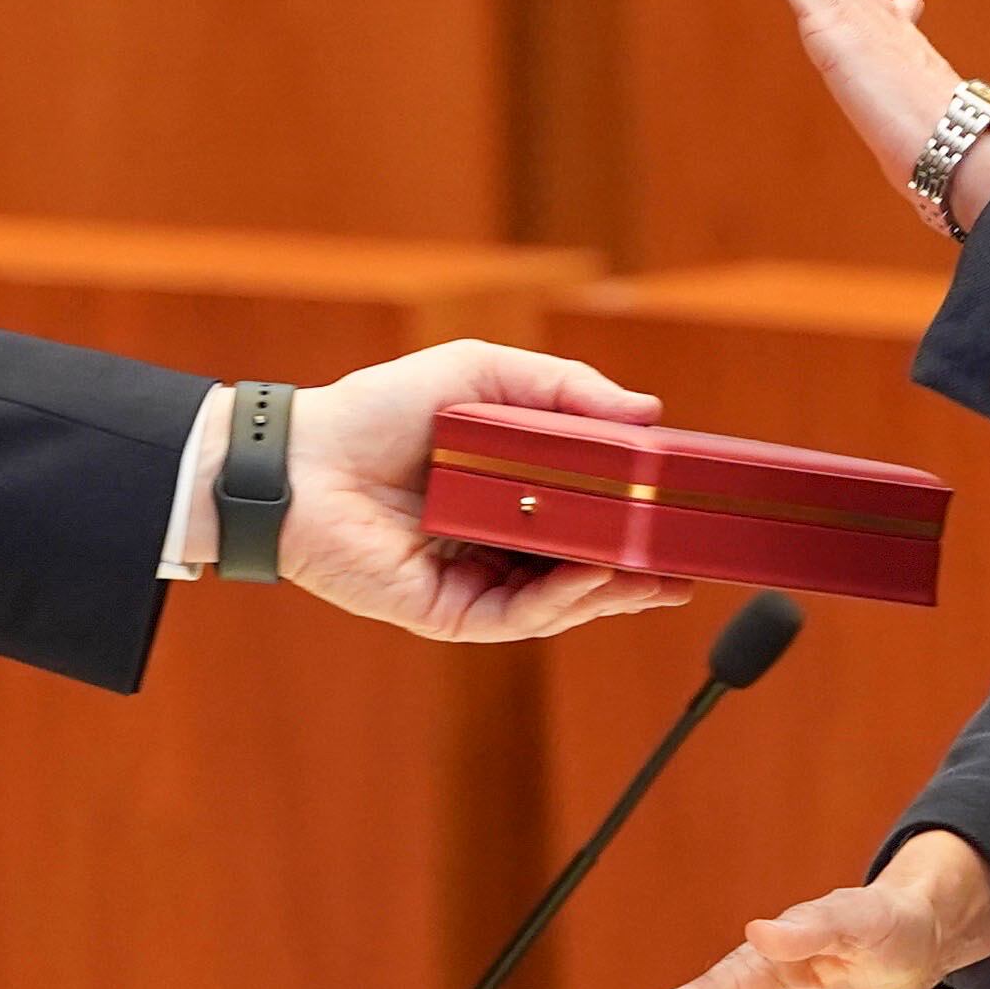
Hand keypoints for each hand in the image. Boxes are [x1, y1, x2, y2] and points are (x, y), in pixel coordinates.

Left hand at [283, 342, 696, 642]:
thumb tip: (647, 411)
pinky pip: (516, 615)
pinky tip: (593, 577)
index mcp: (507, 493)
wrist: (303, 457)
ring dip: (611, 591)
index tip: (679, 516)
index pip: (585, 516)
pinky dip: (561, 599)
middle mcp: (494, 542)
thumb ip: (564, 390)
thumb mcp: (481, 373)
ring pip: (558, 600)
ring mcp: (472, 580)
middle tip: (686, 568)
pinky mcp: (445, 611)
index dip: (632, 521)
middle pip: (582, 567)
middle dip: (637, 573)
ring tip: (654, 577)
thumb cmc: (379, 409)